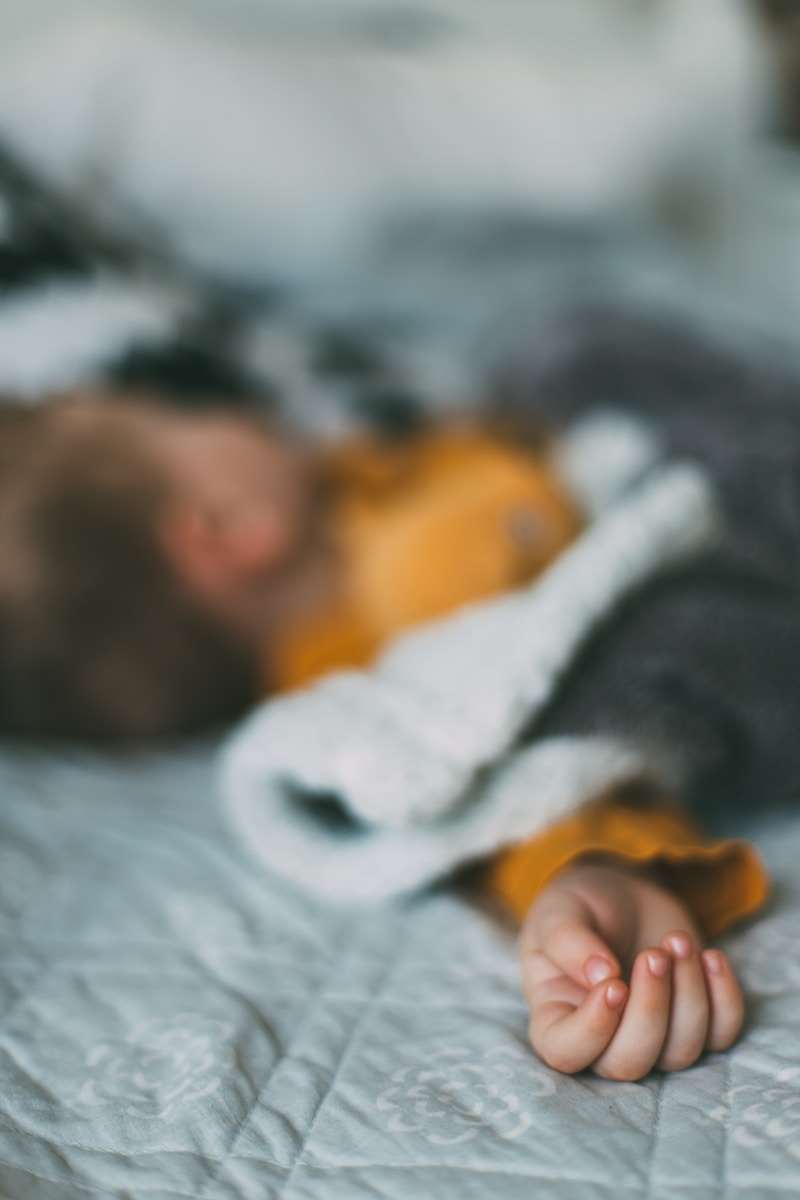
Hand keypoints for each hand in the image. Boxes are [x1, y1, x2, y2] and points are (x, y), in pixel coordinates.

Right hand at [520, 860, 743, 1079]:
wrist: (623, 894)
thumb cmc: (580, 906)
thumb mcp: (560, 910)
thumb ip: (568, 940)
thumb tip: (601, 975)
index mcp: (557, 1015)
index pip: (565, 1052)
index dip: (591, 1031)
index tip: (614, 985)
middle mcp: (603, 1039)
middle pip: (629, 1063)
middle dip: (650, 1011)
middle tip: (655, 955)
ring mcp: (653, 1037)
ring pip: (679, 1053)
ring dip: (688, 996)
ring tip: (678, 940)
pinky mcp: (694, 1023)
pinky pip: (721, 1036)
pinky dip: (724, 1000)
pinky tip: (711, 956)